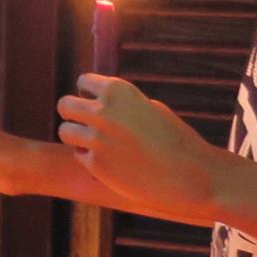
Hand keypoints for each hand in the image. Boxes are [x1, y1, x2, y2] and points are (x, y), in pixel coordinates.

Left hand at [55, 75, 226, 221]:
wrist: (191, 175)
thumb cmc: (175, 140)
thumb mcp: (149, 108)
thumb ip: (121, 103)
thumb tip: (94, 100)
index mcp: (119, 90)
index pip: (83, 81)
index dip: (89, 94)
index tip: (99, 106)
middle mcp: (104, 111)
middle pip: (64, 105)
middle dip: (74, 114)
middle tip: (90, 126)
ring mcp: (97, 138)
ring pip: (65, 131)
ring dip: (77, 138)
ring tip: (100, 145)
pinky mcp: (96, 165)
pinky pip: (79, 156)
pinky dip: (90, 160)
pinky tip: (113, 164)